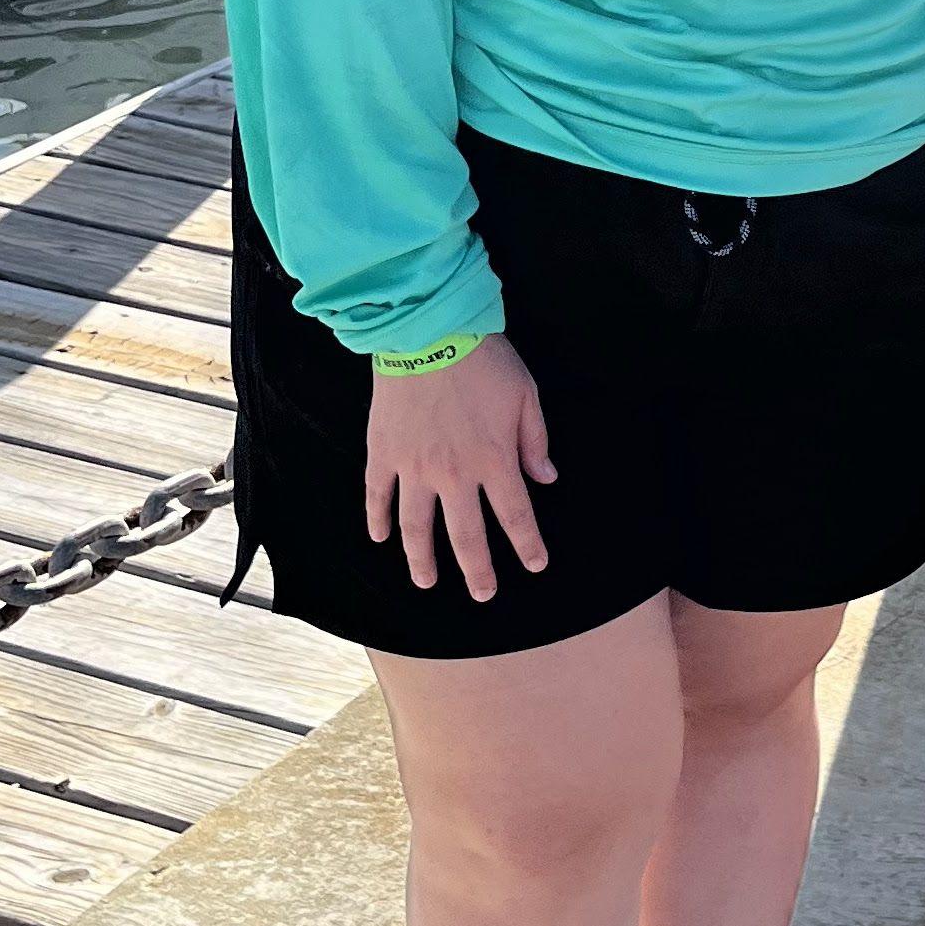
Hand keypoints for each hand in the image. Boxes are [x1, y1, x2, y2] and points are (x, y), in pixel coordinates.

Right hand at [368, 342, 554, 598]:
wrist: (427, 331)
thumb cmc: (483, 360)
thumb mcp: (526, 395)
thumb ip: (535, 441)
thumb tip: (546, 479)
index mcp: (495, 460)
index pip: (516, 516)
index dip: (527, 545)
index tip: (535, 565)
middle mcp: (455, 474)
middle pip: (467, 536)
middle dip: (477, 570)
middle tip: (483, 594)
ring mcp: (414, 467)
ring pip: (418, 527)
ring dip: (422, 559)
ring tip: (427, 581)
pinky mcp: (384, 453)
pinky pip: (378, 496)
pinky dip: (378, 520)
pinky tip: (380, 538)